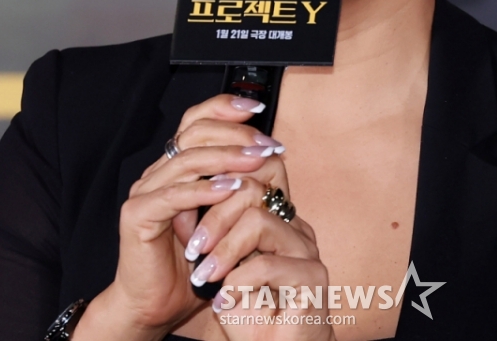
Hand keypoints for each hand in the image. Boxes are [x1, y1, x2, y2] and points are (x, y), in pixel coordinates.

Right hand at [73, 94, 283, 339]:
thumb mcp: (224, 214)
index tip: (258, 109)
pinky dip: (204, 190)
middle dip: (235, 135)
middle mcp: (157, 172)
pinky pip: (173, 196)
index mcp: (174, 166)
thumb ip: (237, 183)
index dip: (224, 108)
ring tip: (256, 162)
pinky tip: (230, 189)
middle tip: (266, 146)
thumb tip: (270, 154)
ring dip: (226, 159)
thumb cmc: (194, 262)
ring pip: (187, 161)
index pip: (196, 121)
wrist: (159, 303)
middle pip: (193, 133)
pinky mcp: (137, 214)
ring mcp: (144, 191)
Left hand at [191, 175, 334, 340]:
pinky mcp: (313, 278)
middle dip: (214, 216)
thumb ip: (212, 238)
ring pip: (258, 222)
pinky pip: (266, 265)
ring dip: (223, 249)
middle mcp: (296, 229)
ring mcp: (307, 251)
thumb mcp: (222, 272)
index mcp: (278, 222)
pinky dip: (236, 283)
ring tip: (203, 276)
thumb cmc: (248, 318)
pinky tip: (223, 302)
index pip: (252, 177)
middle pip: (253, 190)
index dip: (219, 185)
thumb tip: (183, 204)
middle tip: (193, 249)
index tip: (189, 213)